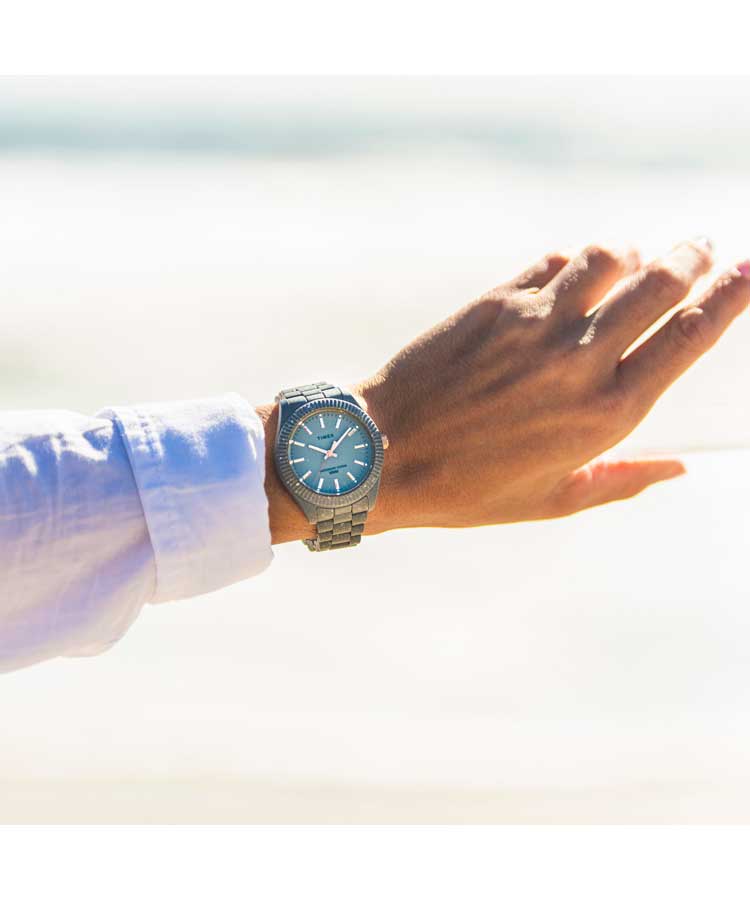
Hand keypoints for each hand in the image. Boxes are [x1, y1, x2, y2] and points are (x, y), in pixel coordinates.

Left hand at [259, 239, 749, 542]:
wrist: (382, 454)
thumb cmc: (467, 490)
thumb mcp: (551, 502)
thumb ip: (621, 480)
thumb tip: (682, 467)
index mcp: (605, 415)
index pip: (688, 337)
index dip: (731, 296)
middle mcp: (580, 361)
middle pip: (662, 284)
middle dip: (695, 257)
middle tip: (704, 246)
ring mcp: (537, 324)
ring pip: (611, 257)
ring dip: (635, 252)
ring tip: (637, 260)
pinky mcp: (497, 302)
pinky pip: (554, 261)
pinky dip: (576, 261)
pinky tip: (575, 274)